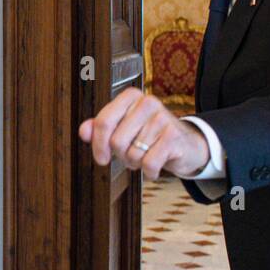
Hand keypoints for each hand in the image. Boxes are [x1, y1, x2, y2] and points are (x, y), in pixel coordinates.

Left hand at [77, 87, 209, 179]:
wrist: (186, 145)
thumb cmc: (149, 136)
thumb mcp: (123, 129)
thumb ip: (101, 128)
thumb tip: (84, 131)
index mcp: (131, 97)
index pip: (103, 122)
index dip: (98, 144)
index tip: (102, 158)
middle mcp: (147, 103)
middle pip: (116, 141)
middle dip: (121, 155)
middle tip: (132, 155)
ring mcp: (162, 119)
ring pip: (132, 154)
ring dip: (136, 163)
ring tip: (146, 156)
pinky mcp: (173, 137)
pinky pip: (149, 163)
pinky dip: (149, 172)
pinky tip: (155, 167)